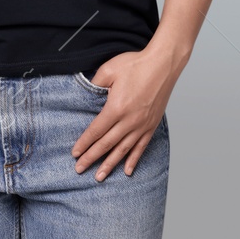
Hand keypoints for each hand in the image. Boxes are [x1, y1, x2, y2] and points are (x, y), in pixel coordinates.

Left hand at [71, 45, 181, 180]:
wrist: (163, 63)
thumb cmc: (137, 64)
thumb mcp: (109, 70)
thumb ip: (94, 84)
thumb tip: (86, 94)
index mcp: (116, 108)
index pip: (96, 131)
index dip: (84, 143)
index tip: (75, 153)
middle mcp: (129, 121)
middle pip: (106, 144)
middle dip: (91, 158)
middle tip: (79, 169)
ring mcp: (142, 125)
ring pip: (122, 150)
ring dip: (109, 164)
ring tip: (99, 177)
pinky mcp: (152, 124)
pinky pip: (141, 147)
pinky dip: (133, 160)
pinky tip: (127, 171)